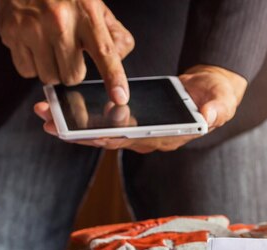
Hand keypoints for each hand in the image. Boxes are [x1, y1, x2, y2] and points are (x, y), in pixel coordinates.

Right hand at [0, 0, 133, 104]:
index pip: (104, 53)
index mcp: (86, 14)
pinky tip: (34, 45)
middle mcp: (59, 22)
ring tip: (50, 46)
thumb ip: (114, 36)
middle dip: (73, 71)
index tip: (119, 97)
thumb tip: (117, 60)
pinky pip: (27, 71)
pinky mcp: (11, 33)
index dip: (113, 78)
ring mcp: (33, 28)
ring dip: (52, 69)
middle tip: (69, 52)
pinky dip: (32, 65)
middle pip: (73, 77)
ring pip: (49, 78)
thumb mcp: (96, 7)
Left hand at [34, 64, 246, 152]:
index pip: (136, 140)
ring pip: (100, 133)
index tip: (90, 135)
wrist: (210, 91)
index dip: (113, 138)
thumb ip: (216, 110)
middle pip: (109, 140)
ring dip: (72, 127)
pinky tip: (60, 109)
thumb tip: (206, 119)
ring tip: (45, 116)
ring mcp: (137, 131)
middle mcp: (148, 139)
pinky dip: (81, 117)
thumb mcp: (221, 102)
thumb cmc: (216, 97)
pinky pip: (102, 122)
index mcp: (167, 137)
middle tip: (50, 124)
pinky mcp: (130, 120)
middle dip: (78, 134)